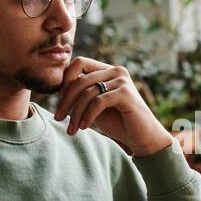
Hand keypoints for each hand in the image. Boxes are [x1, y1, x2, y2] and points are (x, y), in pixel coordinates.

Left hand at [53, 56, 174, 156]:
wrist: (142, 137)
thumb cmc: (118, 122)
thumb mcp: (94, 106)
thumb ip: (82, 94)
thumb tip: (58, 90)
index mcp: (107, 69)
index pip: (79, 63)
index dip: (65, 80)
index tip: (60, 102)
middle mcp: (115, 71)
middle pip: (79, 79)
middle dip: (66, 100)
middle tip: (58, 118)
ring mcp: (122, 80)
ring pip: (87, 92)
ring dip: (75, 113)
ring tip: (72, 129)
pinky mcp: (126, 93)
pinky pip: (97, 102)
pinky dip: (87, 116)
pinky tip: (84, 127)